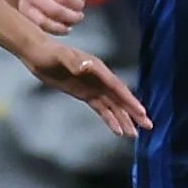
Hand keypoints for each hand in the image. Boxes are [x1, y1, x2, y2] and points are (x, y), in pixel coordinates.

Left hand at [23, 41, 149, 137]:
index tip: (141, 112)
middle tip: (148, 125)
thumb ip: (73, 62)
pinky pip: (102, 109)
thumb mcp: (61, 57)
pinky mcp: (86, 94)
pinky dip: (110, 119)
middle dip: (134, 113)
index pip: (118, 88)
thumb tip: (85, 67)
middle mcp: (100, 79)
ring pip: (113, 106)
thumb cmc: (51, 54)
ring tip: (134, 134)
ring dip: (124, 119)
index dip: (130, 100)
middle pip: (120, 99)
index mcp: (99, 69)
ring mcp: (94, 87)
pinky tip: (117, 130)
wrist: (40, 55)